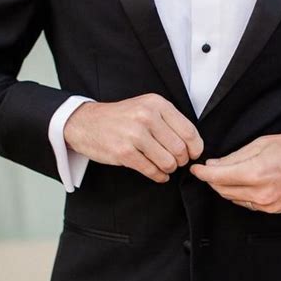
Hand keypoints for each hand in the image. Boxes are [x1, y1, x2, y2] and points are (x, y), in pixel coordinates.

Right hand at [64, 93, 203, 182]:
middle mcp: (147, 116)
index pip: (189, 131)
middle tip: (176, 162)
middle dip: (181, 160)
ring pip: (168, 162)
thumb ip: (170, 122)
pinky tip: (157, 174)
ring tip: (165, 166)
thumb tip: (195, 145)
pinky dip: (158, 176)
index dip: (195, 148)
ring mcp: (134, 134)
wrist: (85, 122)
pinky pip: (151, 170)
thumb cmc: (121, 117)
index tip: (193, 154)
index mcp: (156, 104)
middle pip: (180, 149)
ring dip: (169, 169)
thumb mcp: (146, 108)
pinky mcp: (124, 152)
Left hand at [189, 131, 280, 212]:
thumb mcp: (263, 143)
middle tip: (211, 167)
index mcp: (257, 173)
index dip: (202, 173)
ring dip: (226, 187)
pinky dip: (241, 194)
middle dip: (213, 179)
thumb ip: (236, 156)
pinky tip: (244, 182)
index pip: (218, 177)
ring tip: (228, 172)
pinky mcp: (275, 210)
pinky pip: (248, 204)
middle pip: (223, 190)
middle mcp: (261, 193)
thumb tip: (215, 164)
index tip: (195, 169)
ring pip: (234, 199)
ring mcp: (268, 205)